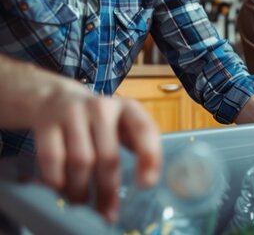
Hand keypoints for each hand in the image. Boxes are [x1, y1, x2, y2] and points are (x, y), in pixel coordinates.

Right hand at [0, 56, 161, 222]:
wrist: (56, 99)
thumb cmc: (99, 121)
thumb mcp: (123, 125)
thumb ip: (138, 147)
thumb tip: (146, 182)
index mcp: (128, 108)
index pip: (144, 130)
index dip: (149, 156)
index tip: (147, 183)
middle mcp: (101, 107)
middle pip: (108, 156)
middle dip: (108, 190)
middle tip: (108, 212)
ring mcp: (72, 113)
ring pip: (80, 161)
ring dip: (81, 190)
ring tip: (83, 204)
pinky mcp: (47, 123)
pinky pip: (52, 159)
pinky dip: (57, 181)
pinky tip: (62, 191)